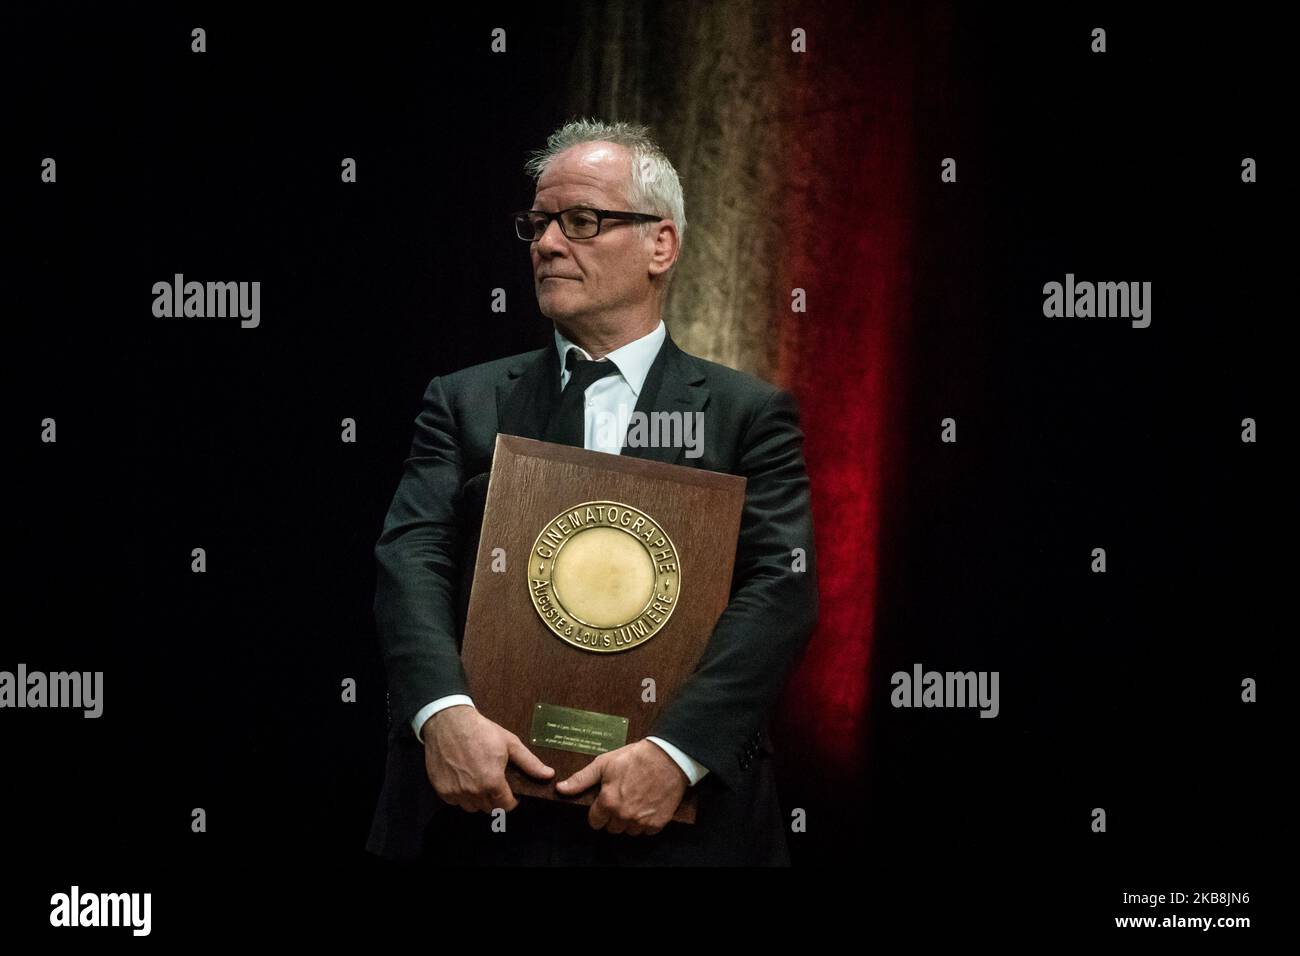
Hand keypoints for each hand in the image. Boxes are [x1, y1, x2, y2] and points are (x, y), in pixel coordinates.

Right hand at [421, 705, 553, 812]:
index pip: (506, 806)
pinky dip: (461, 795)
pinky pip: (455, 801)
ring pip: (471, 807)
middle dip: (495, 800)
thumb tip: (549, 775)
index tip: (511, 793)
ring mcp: (456, 792)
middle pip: (489, 809)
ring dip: (478, 799)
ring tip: (480, 781)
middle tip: (496, 783)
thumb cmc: (481, 731)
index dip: (511, 801)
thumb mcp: (510, 744)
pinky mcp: (442, 790)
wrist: (449, 722)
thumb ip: (530, 763)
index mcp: (492, 783)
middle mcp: (473, 792)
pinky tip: (464, 779)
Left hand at [554, 739, 687, 834]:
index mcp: (608, 803)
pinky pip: (646, 831)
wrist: (668, 757)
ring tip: (634, 801)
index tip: (605, 802)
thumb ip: (581, 779)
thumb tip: (560, 788)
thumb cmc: (635, 757)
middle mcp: (623, 816)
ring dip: (629, 821)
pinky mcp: (658, 823)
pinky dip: (645, 822)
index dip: (598, 812)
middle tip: (621, 798)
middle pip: (612, 828)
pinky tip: (646, 806)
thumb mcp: (604, 763)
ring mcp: (641, 821)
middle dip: (613, 816)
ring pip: (628, 831)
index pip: (595, 822)